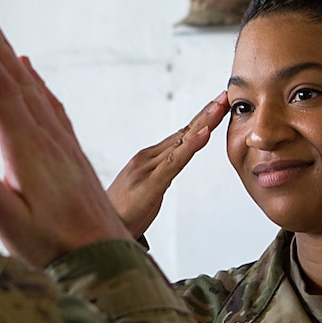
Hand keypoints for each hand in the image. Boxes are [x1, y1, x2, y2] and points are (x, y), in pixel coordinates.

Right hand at [0, 15, 131, 266]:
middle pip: (16, 82)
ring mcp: (61, 144)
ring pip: (33, 89)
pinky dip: (34, 81)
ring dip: (11, 58)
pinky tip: (29, 73)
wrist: (104, 260)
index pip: (1, 94)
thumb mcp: (14, 227)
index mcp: (30, 151)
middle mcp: (48, 139)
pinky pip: (49, 104)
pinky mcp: (69, 152)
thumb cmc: (55, 249)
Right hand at [106, 95, 228, 235]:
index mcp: (148, 159)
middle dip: (206, 113)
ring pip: (182, 142)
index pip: (180, 135)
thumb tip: (174, 167)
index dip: (201, 119)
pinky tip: (203, 134)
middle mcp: (147, 158)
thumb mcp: (147, 191)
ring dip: (203, 123)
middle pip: (183, 132)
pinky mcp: (150, 184)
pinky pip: (174, 162)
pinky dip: (190, 146)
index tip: (219, 103)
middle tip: (225, 95)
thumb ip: (160, 176)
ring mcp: (147, 168)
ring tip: (219, 106)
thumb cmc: (122, 213)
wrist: (96, 228)